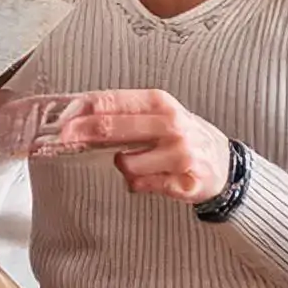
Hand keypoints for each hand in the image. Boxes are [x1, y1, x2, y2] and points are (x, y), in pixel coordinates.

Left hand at [58, 89, 233, 200]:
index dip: (84, 109)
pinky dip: (139, 184)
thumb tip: (80, 114)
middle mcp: (172, 125)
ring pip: (126, 163)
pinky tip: (155, 177)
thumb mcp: (161, 114)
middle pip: (114, 127)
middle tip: (64, 137)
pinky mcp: (183, 182)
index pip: (115, 101)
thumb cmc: (184, 136)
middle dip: (83, 132)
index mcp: (162, 103)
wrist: (225, 165)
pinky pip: (141, 185)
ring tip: (141, 163)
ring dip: (124, 166)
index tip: (62, 117)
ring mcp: (179, 155)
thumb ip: (126, 113)